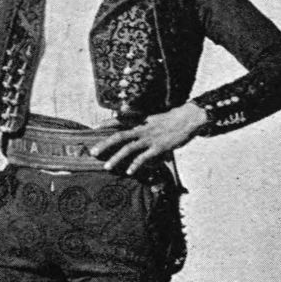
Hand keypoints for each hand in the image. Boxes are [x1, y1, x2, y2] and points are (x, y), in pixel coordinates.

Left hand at [94, 102, 208, 174]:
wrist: (187, 119)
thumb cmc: (169, 120)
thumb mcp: (151, 116)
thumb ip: (137, 117)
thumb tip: (124, 110)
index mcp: (139, 121)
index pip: (119, 120)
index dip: (106, 123)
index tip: (93, 127)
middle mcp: (142, 129)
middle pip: (119, 136)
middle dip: (105, 144)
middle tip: (93, 152)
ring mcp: (149, 138)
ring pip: (129, 148)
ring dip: (116, 158)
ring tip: (106, 166)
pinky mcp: (158, 148)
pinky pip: (144, 157)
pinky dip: (135, 165)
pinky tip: (128, 172)